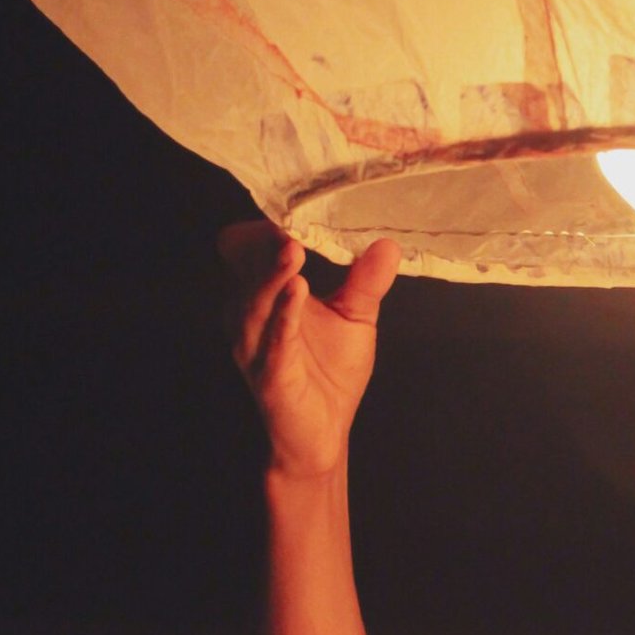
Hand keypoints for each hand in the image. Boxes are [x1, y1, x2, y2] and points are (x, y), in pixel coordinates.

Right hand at [219, 221, 399, 479]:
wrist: (322, 435)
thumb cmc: (327, 374)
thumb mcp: (354, 317)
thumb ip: (366, 280)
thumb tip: (388, 242)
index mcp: (263, 293)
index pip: (250, 246)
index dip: (268, 223)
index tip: (300, 199)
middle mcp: (248, 312)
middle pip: (246, 263)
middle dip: (266, 240)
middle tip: (293, 216)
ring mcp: (253, 343)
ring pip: (254, 298)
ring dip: (273, 273)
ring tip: (294, 249)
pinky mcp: (269, 372)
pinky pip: (273, 338)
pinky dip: (284, 313)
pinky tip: (298, 290)